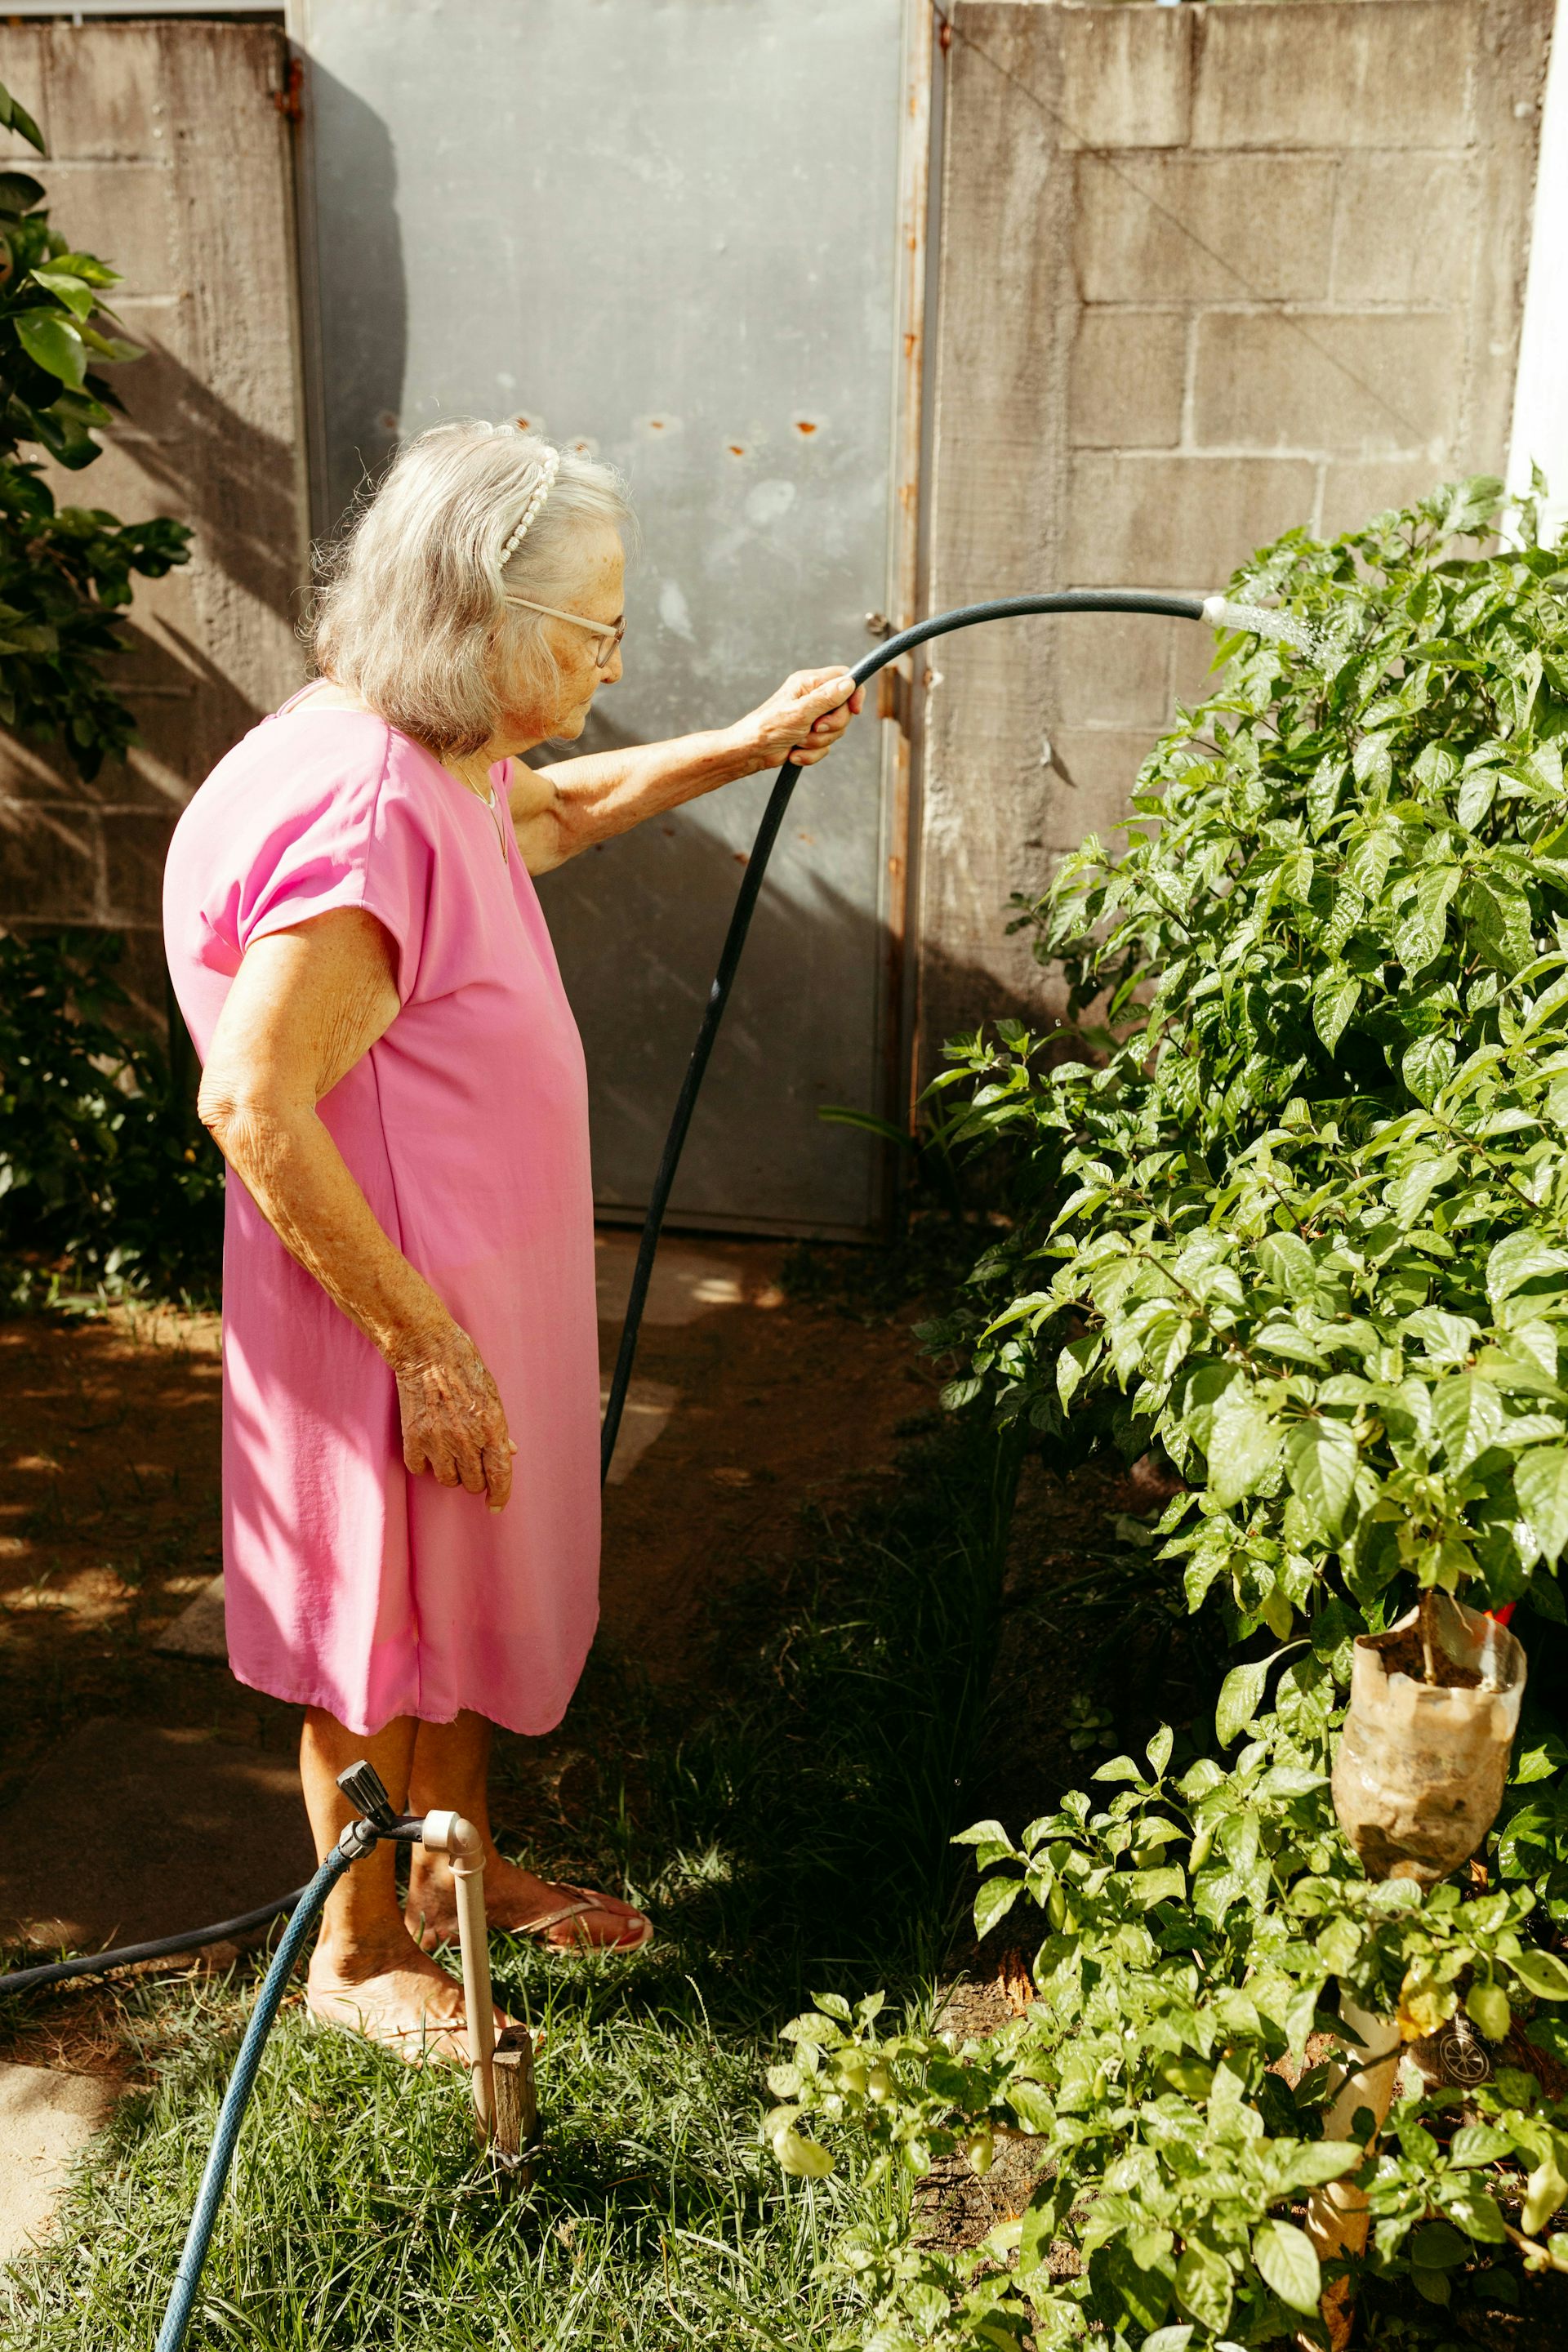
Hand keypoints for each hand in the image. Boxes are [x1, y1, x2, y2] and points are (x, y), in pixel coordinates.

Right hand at [391, 1321, 515, 1508]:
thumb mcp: (492, 1397)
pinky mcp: (414, 1438)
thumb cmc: (465, 1369)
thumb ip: (499, 1430)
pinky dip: (424, 1463)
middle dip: (473, 1477)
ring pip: (447, 1479)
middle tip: (469, 1460)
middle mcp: (467, 1440)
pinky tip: (428, 1446)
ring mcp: (439, 1441)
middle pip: (472, 1483)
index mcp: (492, 1429)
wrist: (429, 1352)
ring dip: (450, 1471)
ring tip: (448, 1450)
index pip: (500, 1476)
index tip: (495, 1505)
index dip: (500, 1495)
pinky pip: (420, 1469)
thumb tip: (509, 1453)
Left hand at [740, 667, 864, 769]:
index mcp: (809, 682)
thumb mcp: (800, 712)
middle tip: (815, 728)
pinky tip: (795, 752)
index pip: (844, 677)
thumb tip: (849, 683)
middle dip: (832, 725)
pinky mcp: (810, 735)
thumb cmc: (767, 727)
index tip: (855, 710)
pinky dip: (811, 753)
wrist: (751, 752)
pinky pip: (825, 746)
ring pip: (836, 730)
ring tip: (799, 741)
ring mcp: (812, 717)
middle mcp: (813, 697)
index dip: (854, 693)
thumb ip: (826, 698)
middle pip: (844, 708)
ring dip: (818, 742)